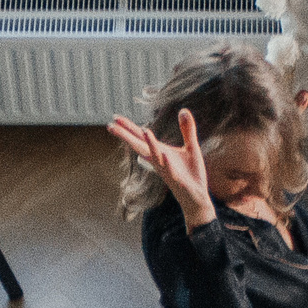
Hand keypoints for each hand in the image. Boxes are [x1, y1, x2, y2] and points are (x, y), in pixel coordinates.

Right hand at [107, 109, 213, 227]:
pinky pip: (171, 172)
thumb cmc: (191, 174)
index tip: (115, 118)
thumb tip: (183, 110)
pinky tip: (166, 155)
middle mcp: (159, 161)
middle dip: (126, 136)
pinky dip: (168, 164)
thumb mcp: (191, 148)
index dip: (129, 128)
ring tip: (146, 130)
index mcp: (160, 152)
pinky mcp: (178, 181)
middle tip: (110, 126)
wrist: (197, 198)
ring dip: (151, 145)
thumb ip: (187, 130)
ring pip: (156, 157)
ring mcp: (167, 171)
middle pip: (140, 146)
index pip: (141, 138)